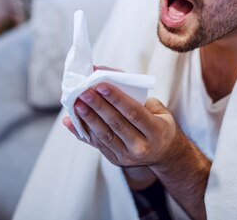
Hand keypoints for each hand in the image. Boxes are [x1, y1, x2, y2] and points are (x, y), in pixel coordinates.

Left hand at [63, 82, 186, 168]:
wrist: (165, 154)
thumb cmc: (160, 124)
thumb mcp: (158, 109)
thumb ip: (136, 95)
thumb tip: (109, 77)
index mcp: (157, 131)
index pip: (134, 113)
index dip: (116, 99)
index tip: (101, 85)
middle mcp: (142, 146)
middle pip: (117, 124)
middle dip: (98, 106)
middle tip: (84, 92)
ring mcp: (128, 156)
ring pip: (104, 136)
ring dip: (88, 118)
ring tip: (77, 104)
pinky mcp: (116, 160)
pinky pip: (97, 144)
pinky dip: (82, 132)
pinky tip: (71, 121)